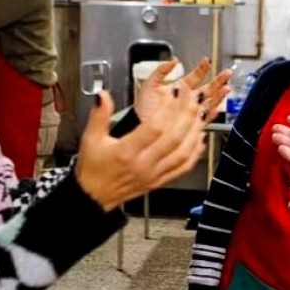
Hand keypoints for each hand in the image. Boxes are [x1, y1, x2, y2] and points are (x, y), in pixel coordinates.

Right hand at [76, 85, 215, 210]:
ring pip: (183, 152)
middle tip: (193, 98)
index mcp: (126, 151)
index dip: (167, 108)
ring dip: (195, 132)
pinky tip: (199, 140)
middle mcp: (143, 164)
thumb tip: (103, 95)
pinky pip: (183, 167)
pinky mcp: (159, 181)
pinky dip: (195, 153)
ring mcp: (154, 174)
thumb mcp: (90, 138)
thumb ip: (99, 115)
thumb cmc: (93, 168)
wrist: (94, 196)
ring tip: (200, 114)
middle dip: (187, 115)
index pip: (154, 127)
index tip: (173, 93)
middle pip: (174, 138)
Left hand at [133, 58, 230, 124]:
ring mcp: (189, 111)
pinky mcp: (189, 123)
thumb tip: (173, 60)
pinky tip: (217, 108)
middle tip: (227, 74)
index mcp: (179, 88)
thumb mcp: (150, 83)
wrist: (138, 124)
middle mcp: (187, 99)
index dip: (202, 68)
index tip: (207, 61)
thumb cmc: (142, 106)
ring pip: (209, 102)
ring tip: (226, 88)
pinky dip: (211, 114)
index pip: (195, 76)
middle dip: (218, 81)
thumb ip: (161, 70)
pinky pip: (203, 118)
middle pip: (207, 89)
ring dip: (218, 95)